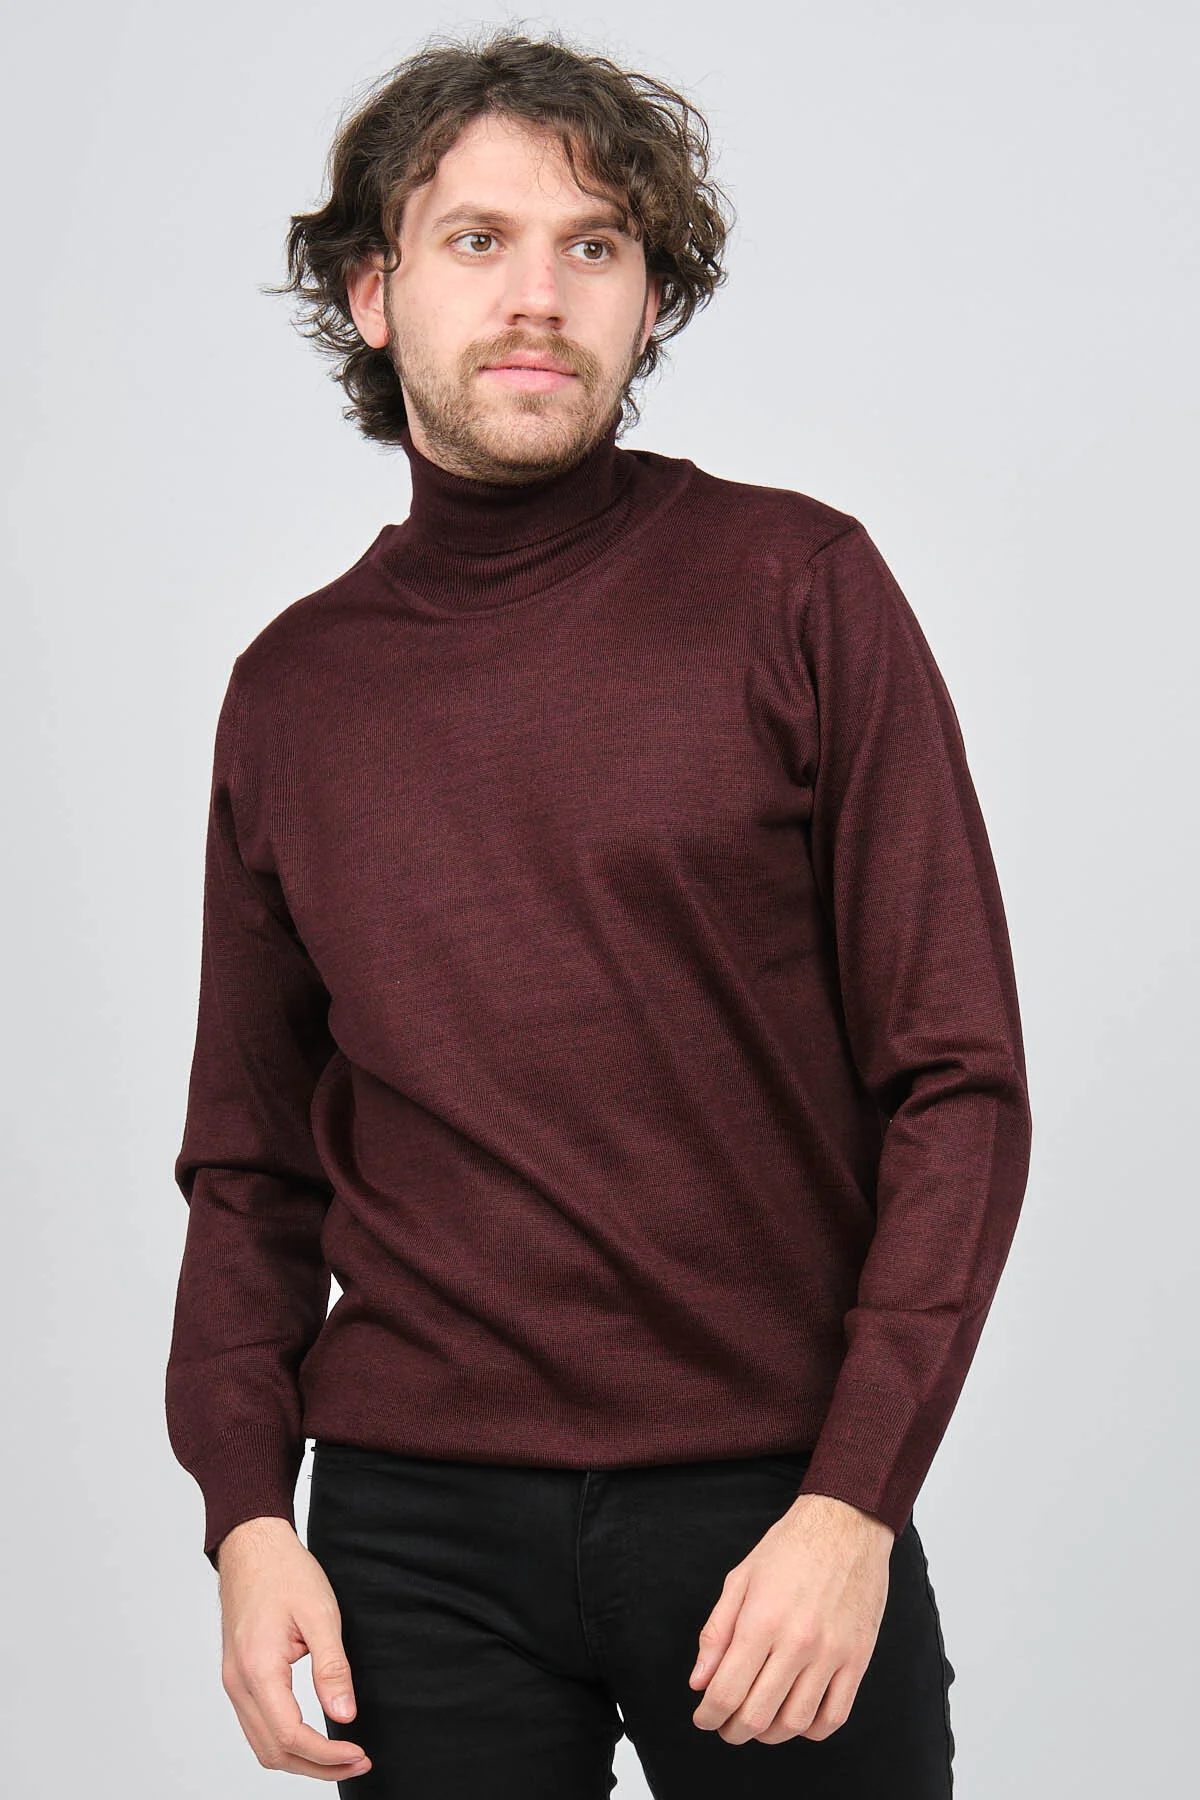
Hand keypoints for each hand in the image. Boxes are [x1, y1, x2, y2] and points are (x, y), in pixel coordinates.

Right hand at [216, 1516, 372, 1780]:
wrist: (252, 1547)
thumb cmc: (285, 1572)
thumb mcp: (320, 1614)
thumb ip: (332, 1667)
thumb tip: (345, 1716)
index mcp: (258, 1669)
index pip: (290, 1736)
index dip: (327, 1755)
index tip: (359, 1753)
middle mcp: (238, 1684)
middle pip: (273, 1752)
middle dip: (317, 1767)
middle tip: (358, 1762)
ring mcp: (233, 1683)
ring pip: (262, 1746)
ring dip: (301, 1760)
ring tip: (341, 1756)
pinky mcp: (237, 1678)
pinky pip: (257, 1726)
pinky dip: (284, 1742)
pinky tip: (312, 1737)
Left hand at [688, 1493, 893, 1744]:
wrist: (846, 1524)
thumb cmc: (789, 1548)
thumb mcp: (741, 1579)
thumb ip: (716, 1632)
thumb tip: (699, 1682)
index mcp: (761, 1620)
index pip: (726, 1691)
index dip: (709, 1715)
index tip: (704, 1718)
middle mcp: (797, 1642)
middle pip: (758, 1715)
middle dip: (734, 1730)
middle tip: (726, 1726)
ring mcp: (831, 1653)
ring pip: (796, 1722)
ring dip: (770, 1734)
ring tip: (759, 1724)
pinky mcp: (858, 1658)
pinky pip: (835, 1716)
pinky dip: (812, 1730)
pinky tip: (797, 1717)